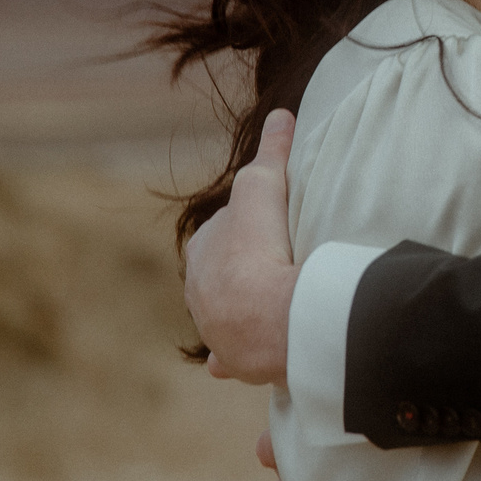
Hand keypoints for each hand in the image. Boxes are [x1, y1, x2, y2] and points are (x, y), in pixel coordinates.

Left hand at [184, 109, 301, 384]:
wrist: (268, 315)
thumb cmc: (261, 248)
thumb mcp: (264, 186)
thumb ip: (273, 151)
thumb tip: (281, 115)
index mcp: (202, 253)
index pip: (220, 234)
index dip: (245, 227)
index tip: (268, 227)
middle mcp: (200, 294)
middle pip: (221, 277)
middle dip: (239, 274)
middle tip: (275, 267)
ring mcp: (216, 330)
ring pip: (225, 318)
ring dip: (240, 315)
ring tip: (269, 312)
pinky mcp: (236, 360)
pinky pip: (230, 359)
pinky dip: (232, 358)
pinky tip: (234, 366)